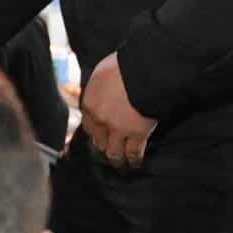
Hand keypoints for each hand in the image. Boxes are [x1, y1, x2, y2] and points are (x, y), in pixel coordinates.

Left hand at [81, 52, 156, 171]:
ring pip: (113, 152)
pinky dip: (135, 161)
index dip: (94, 133)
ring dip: (117, 161)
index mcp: (89, 103)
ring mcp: (117, 129)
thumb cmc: (125, 66)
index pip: (88, 125)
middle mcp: (99, 120)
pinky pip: (133, 153)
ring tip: (121, 167)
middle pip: (98, 140)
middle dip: (103, 147)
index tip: (97, 138)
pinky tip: (136, 165)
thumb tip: (102, 89)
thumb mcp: (103, 73)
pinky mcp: (136, 135)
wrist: (144, 72)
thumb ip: (100, 86)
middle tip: (108, 153)